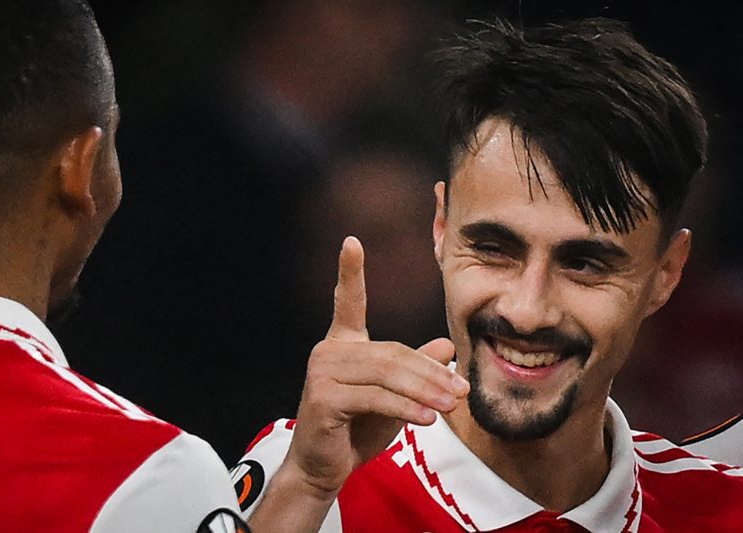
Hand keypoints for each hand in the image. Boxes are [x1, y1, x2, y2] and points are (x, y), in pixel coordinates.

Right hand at [285, 236, 468, 494]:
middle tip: (461, 391)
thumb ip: (415, 371)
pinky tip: (427, 418)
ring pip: (386, 374)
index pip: (348, 302)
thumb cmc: (357, 429)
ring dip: (425, 391)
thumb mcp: (394, 398)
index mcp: (342, 343)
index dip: (349, 272)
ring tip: (452, 406)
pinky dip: (406, 408)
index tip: (351, 241)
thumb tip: (444, 346)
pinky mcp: (323, 397)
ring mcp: (322, 372)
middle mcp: (329, 351)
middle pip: (391, 352)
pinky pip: (376, 398)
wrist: (325, 469)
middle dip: (430, 373)